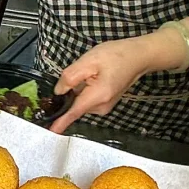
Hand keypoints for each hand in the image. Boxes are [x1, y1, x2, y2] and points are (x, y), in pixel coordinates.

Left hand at [50, 36, 169, 133]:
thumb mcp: (89, 60)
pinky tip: (95, 77)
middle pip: (74, 104)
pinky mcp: (104, 105)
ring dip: (79, 88)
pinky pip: (86, 99)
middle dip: (72, 90)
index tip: (50, 132)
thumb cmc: (116, 56)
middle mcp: (101, 107)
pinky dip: (85, 90)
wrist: (137, 57)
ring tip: (93, 73)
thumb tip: (58, 91)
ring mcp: (103, 107)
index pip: (73, 113)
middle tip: (85, 71)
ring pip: (79, 101)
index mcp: (97, 96)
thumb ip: (70, 77)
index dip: (60, 122)